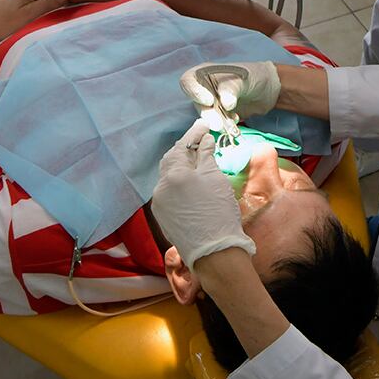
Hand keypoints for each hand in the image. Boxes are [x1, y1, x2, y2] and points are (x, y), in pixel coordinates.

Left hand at [152, 121, 254, 270]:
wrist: (215, 253)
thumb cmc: (219, 213)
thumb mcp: (215, 179)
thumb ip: (206, 156)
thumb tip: (203, 140)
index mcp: (174, 175)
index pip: (182, 147)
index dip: (193, 134)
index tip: (203, 125)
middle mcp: (161, 187)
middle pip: (171, 161)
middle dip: (184, 150)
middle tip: (199, 140)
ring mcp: (160, 203)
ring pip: (168, 177)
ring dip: (181, 167)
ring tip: (197, 160)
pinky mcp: (163, 217)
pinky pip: (168, 192)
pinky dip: (178, 183)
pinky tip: (190, 183)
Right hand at [179, 62, 280, 131]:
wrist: (270, 89)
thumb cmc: (254, 76)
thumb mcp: (243, 79)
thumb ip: (231, 89)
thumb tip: (225, 104)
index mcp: (206, 73)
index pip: (188, 81)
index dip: (194, 92)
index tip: (208, 101)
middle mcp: (205, 88)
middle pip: (197, 103)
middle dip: (208, 114)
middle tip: (218, 124)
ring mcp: (212, 103)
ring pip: (206, 115)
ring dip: (217, 121)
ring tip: (231, 123)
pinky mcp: (220, 116)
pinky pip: (216, 123)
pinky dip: (225, 125)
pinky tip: (236, 120)